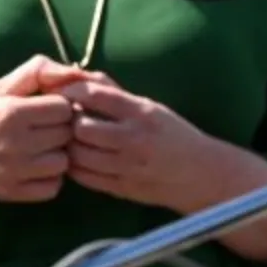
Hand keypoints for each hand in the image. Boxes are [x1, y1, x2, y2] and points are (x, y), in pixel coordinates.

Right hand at [0, 55, 92, 203]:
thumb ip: (36, 72)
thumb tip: (76, 72)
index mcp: (10, 113)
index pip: (65, 107)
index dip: (59, 103)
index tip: (46, 105)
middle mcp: (13, 144)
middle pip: (66, 134)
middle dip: (60, 127)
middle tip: (43, 124)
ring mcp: (12, 172)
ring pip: (63, 162)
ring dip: (57, 153)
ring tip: (41, 145)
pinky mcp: (9, 193)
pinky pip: (52, 188)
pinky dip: (49, 177)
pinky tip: (35, 165)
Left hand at [57, 74, 233, 212]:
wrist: (202, 174)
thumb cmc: (175, 135)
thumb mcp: (152, 108)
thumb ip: (117, 94)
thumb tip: (82, 78)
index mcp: (143, 112)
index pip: (96, 95)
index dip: (72, 93)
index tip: (64, 94)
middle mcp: (134, 138)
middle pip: (81, 128)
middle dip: (69, 123)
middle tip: (67, 122)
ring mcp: (127, 166)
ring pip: (78, 155)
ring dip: (70, 146)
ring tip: (74, 141)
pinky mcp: (121, 188)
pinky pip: (84, 177)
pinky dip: (74, 167)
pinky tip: (80, 160)